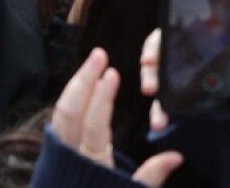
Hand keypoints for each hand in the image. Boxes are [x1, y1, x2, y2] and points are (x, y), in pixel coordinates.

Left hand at [52, 47, 180, 185]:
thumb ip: (151, 176)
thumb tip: (175, 156)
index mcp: (93, 165)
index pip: (95, 125)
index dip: (102, 98)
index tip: (111, 72)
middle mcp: (72, 156)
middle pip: (72, 112)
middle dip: (84, 80)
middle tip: (98, 54)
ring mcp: (59, 154)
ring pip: (62, 114)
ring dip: (75, 86)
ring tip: (91, 64)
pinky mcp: (53, 154)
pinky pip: (59, 122)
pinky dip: (69, 101)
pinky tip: (80, 88)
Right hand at [139, 13, 229, 131]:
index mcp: (217, 46)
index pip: (182, 33)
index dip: (162, 37)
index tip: (155, 48)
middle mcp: (202, 63)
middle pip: (166, 54)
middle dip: (150, 64)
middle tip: (149, 77)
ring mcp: (195, 86)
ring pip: (163, 81)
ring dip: (153, 89)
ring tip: (155, 106)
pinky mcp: (193, 108)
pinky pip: (170, 107)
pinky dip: (161, 113)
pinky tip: (162, 122)